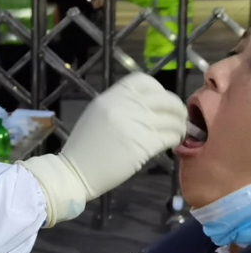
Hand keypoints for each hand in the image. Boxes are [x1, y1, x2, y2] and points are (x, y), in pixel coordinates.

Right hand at [22, 73, 186, 225]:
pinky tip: (172, 143)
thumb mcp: (96, 116)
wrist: (73, 172)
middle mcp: (124, 106)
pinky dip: (174, 139)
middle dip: (176, 109)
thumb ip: (119, 106)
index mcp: (110, 97)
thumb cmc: (83, 148)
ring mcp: (135, 124)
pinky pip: (169, 136)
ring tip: (176, 133)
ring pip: (172, 119)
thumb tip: (148, 106)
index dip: (158, 90)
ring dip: (178, 126)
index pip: (144, 81)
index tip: (161, 102)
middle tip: (178, 118)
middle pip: (165, 99)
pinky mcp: (144, 144)